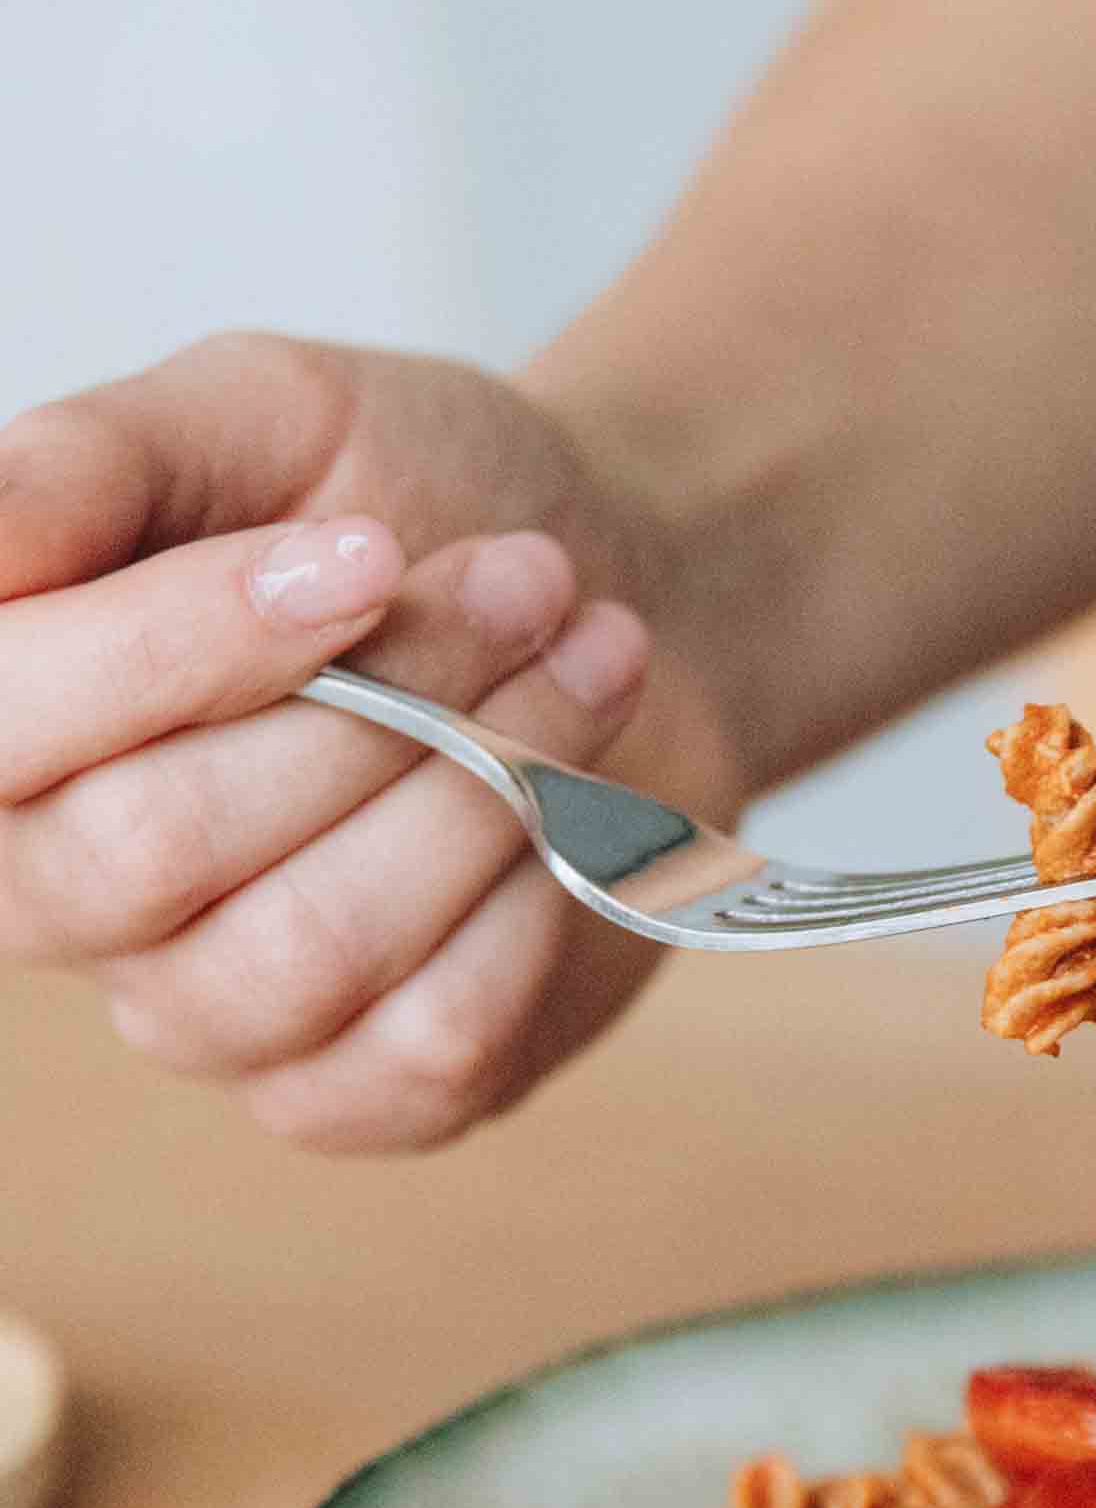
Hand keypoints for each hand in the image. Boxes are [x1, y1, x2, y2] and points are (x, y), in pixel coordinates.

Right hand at [0, 332, 745, 1149]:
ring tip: (587, 661)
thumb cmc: (414, 499)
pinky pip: (428, 1039)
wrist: (622, 589)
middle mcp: (64, 889)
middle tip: (527, 582)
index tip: (370, 552)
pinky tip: (571, 808)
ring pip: (308, 948)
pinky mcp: (362, 1091)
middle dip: (383, 701)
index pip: (2, 721)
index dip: (180, 644)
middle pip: (156, 846)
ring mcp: (208, 1009)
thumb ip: (96, 464)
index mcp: (5, 726)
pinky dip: (529, 907)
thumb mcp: (260, 416)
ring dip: (480, 789)